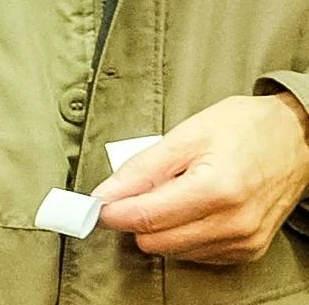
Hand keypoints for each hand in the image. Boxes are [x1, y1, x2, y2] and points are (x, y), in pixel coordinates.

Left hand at [93, 92, 308, 263]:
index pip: (145, 218)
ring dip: (161, 227)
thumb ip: (141, 168)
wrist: (298, 139)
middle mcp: (233, 223)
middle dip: (135, 218)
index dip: (111, 211)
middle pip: (155, 241)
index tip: (93, 203)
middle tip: (135, 191)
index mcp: (217, 190)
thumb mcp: (186, 135)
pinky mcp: (249, 250)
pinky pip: (197, 254)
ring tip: (174, 193)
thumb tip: (104, 194)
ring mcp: (244, 241)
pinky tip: (192, 208)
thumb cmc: (244, 129)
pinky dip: (184, 234)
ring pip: (173, 251)